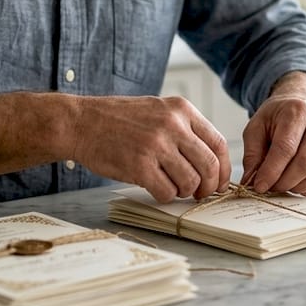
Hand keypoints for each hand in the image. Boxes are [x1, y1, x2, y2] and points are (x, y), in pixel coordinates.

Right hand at [69, 95, 229, 202]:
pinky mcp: (139, 165)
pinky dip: (165, 196)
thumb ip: (184, 129)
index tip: (220, 182)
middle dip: (209, 186)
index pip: (218, 143)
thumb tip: (210, 162)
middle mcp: (172, 125)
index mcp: (181, 109)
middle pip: (210, 165)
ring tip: (171, 186)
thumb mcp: (158, 110)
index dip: (224, 169)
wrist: (81, 122)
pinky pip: (167, 192)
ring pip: (190, 182)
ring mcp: (156, 145)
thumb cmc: (118, 119)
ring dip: (184, 191)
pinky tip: (155, 188)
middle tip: (200, 193)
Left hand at [241, 72, 305, 195]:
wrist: (303, 103)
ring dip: (299, 187)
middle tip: (271, 188)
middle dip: (285, 182)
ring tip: (284, 186)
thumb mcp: (257, 126)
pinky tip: (299, 186)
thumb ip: (252, 153)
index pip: (286, 147)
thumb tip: (251, 180)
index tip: (259, 186)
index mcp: (297, 111)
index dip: (271, 171)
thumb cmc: (278, 117)